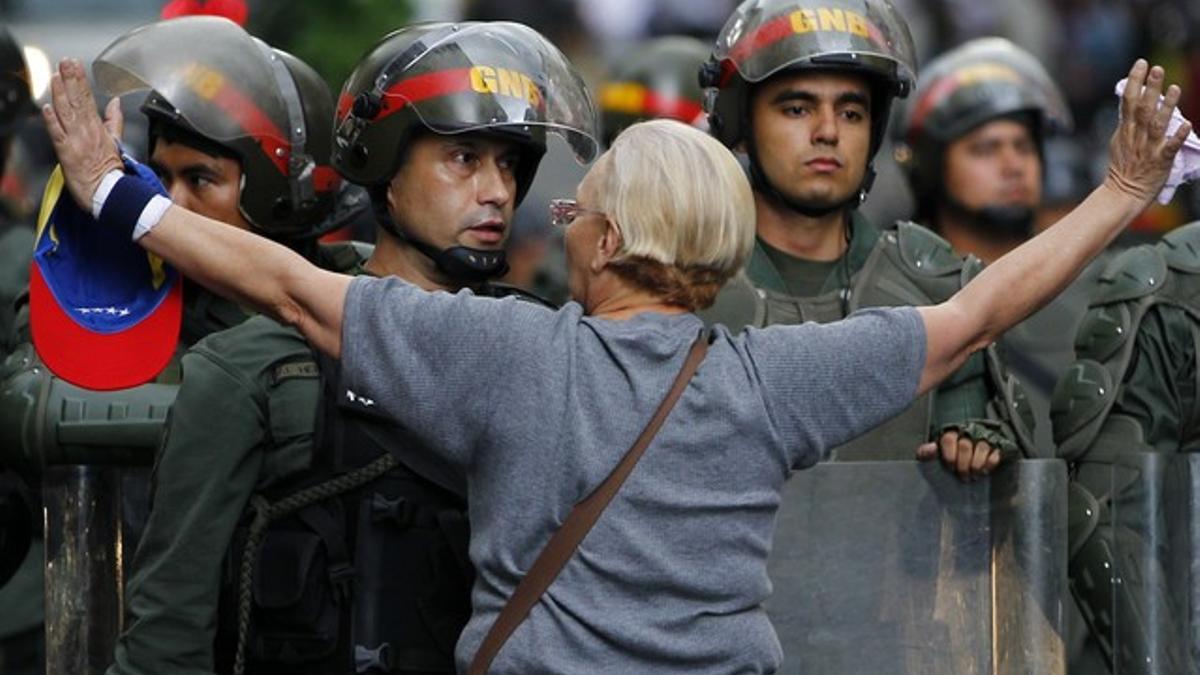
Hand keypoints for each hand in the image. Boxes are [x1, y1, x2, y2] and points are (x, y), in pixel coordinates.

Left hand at [41, 58, 123, 209]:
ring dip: (61, 93)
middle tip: (66, 62)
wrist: (108, 192)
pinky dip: (52, 120)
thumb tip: (116, 103)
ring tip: (56, 76)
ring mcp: (76, 141)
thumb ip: (113, 120)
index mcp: (97, 128)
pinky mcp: (66, 152)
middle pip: (77, 101)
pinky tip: (47, 107)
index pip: (88, 98)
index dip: (80, 80)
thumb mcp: (116, 141)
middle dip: (71, 80)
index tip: (75, 65)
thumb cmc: (110, 170)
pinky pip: (58, 134)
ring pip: (67, 113)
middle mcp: (86, 131)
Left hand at [916, 429, 1000, 481]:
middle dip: (963, 464)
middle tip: (963, 476)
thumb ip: (925, 453)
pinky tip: (984, 472)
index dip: (949, 455)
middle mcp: (968, 432)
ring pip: (982, 448)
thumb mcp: (934, 455)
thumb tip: (931, 448)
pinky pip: (995, 453)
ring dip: (976, 465)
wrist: (967, 455)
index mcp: (951, 432)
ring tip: (973, 475)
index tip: (950, 467)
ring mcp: (983, 437)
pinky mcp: (997, 445)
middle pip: (965, 446)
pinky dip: (989, 464)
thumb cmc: (949, 456)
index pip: (949, 439)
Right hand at [1104, 59, 1191, 205]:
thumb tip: (1129, 101)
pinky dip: (1178, 136)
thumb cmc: (1122, 169)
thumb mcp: (1118, 142)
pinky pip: (1170, 148)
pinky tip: (1187, 124)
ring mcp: (1148, 149)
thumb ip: (1126, 122)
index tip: (1141, 63)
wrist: (1122, 195)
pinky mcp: (1160, 162)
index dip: (1134, 81)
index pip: (1128, 102)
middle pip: (1142, 109)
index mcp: (1125, 131)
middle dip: (1149, 88)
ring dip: (1166, 106)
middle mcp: (1136, 137)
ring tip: (1175, 88)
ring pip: (1157, 125)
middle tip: (1157, 68)